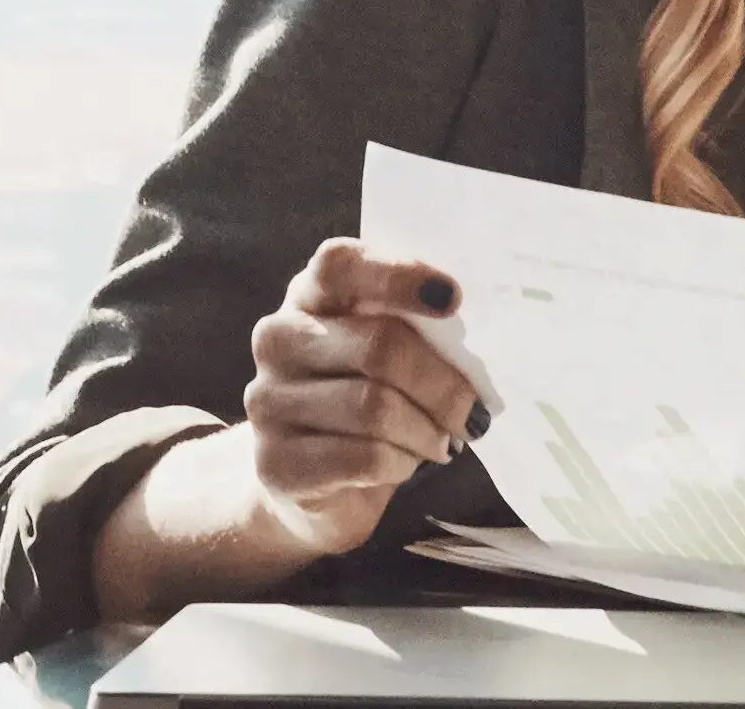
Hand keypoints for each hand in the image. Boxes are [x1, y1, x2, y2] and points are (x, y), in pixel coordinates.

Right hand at [234, 238, 481, 555]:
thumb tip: (466, 343)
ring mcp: (269, 401)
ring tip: (444, 440)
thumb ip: (413, 329)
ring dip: (427, 430)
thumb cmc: (363, 395)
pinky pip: (363, 458)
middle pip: (378, 346)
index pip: (341, 265)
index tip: (453, 298)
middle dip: (442, 384)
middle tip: (475, 412)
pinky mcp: (277, 463)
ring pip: (374, 408)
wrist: (310, 479)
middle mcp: (278, 339)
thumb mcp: (386, 349)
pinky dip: (402, 463)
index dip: (398, 275)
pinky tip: (407, 462)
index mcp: (310, 295)